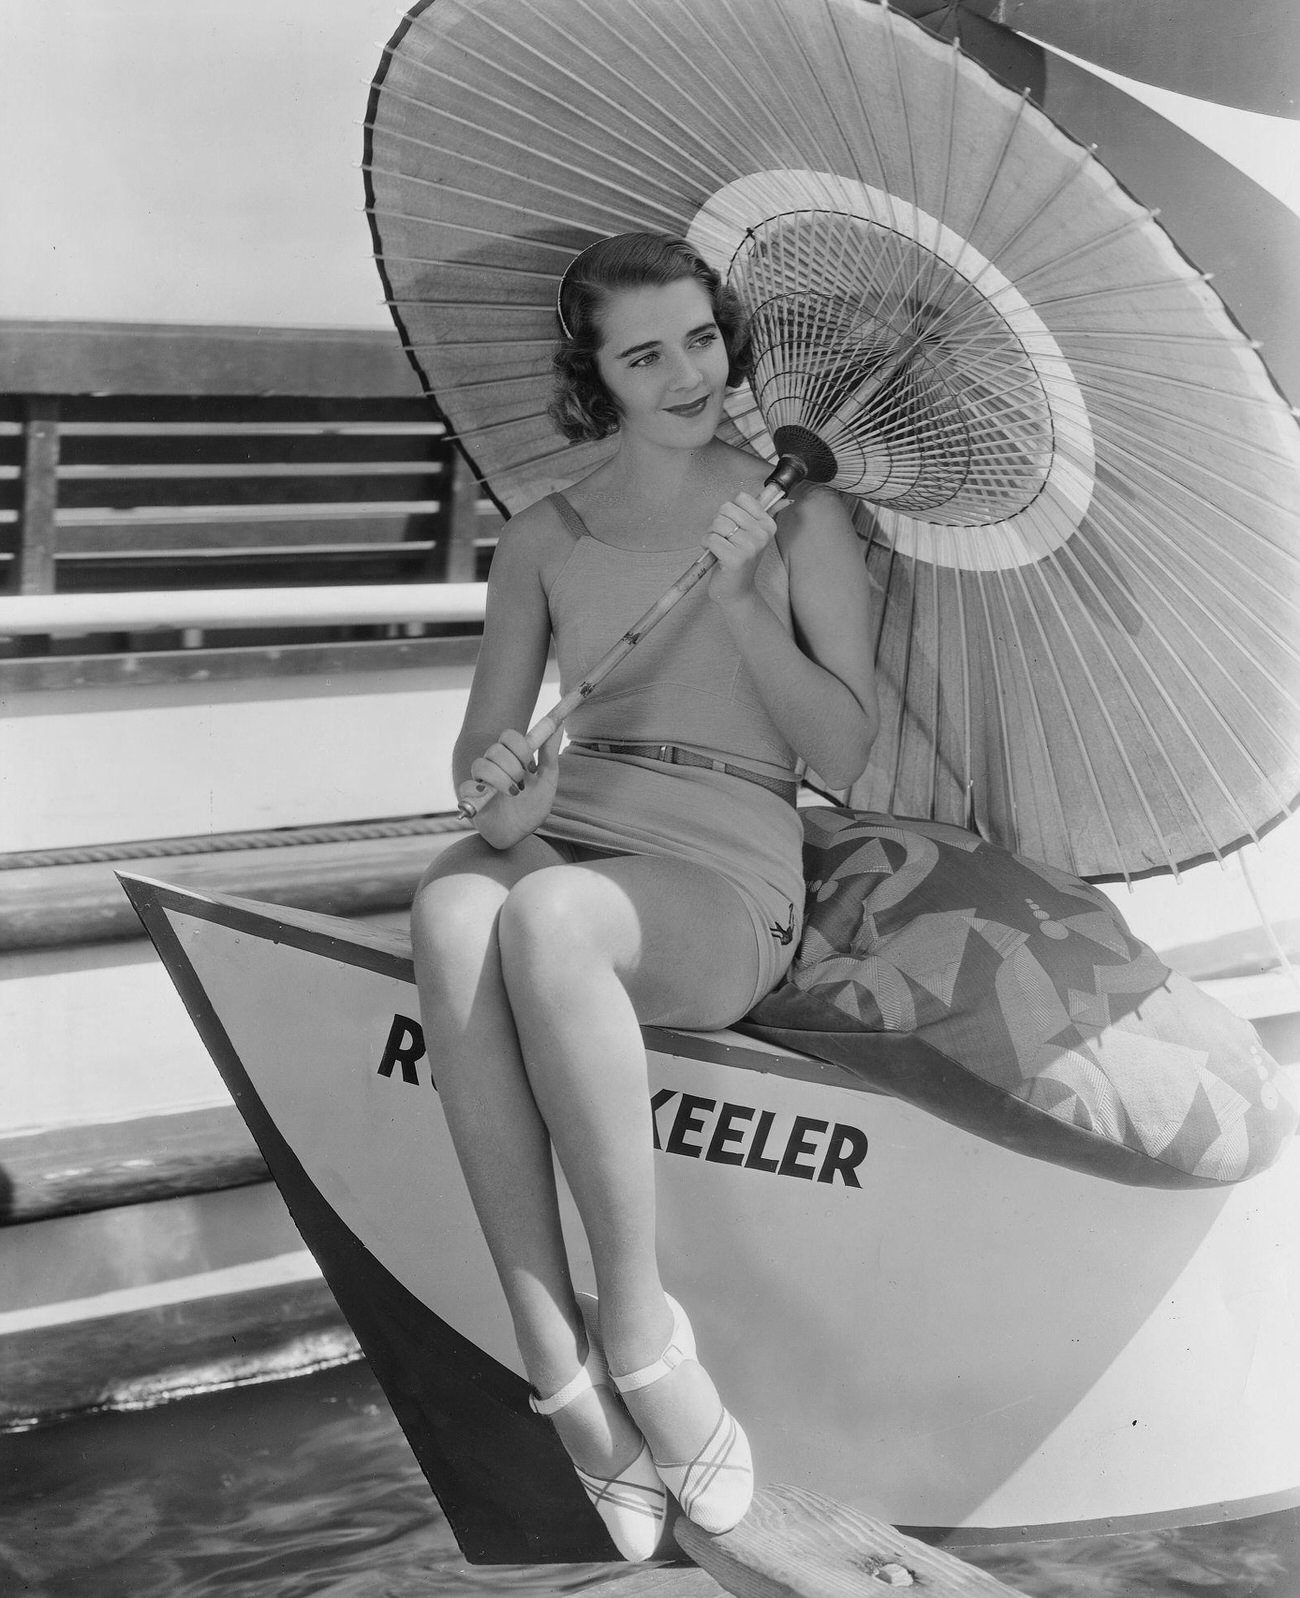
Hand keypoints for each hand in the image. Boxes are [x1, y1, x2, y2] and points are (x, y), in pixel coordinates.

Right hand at [458, 724, 562, 848]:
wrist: (521, 833)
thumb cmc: (533, 807)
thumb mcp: (547, 780)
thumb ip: (549, 753)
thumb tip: (559, 725)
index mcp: (512, 758)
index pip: (508, 736)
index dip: (520, 747)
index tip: (531, 766)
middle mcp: (494, 766)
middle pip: (495, 749)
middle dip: (513, 767)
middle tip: (523, 784)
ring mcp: (481, 780)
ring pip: (481, 765)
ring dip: (501, 780)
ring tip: (514, 794)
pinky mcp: (469, 797)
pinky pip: (466, 785)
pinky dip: (479, 791)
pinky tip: (489, 798)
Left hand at [703, 490, 788, 608]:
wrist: (737, 591)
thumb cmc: (741, 561)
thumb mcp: (756, 536)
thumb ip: (767, 515)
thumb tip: (784, 498)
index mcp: (768, 525)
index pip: (741, 497)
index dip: (731, 511)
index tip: (735, 526)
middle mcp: (761, 534)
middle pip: (726, 508)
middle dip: (718, 522)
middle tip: (724, 539)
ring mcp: (749, 547)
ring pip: (717, 522)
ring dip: (711, 534)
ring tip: (719, 547)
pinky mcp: (734, 558)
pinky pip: (711, 538)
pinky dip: (706, 544)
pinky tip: (714, 555)